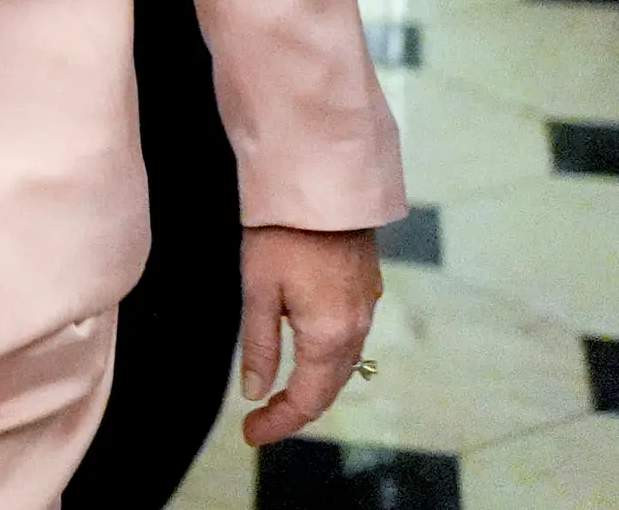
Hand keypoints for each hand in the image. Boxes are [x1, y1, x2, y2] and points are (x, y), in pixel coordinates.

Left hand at [237, 223, 380, 446]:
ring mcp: (366, 308)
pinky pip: (349, 339)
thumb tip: (256, 391)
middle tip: (260, 421)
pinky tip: (304, 354)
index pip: (309, 399)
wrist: (321, 183)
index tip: (251, 434)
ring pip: (342, 364)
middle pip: (330, 386)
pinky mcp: (365, 289)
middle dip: (296, 408)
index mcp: (331, 335)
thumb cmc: (282, 233)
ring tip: (279, 396)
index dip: (280, 422)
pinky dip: (326, 358)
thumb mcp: (259, 291)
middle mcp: (357, 327)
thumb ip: (260, 345)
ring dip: (313, 384)